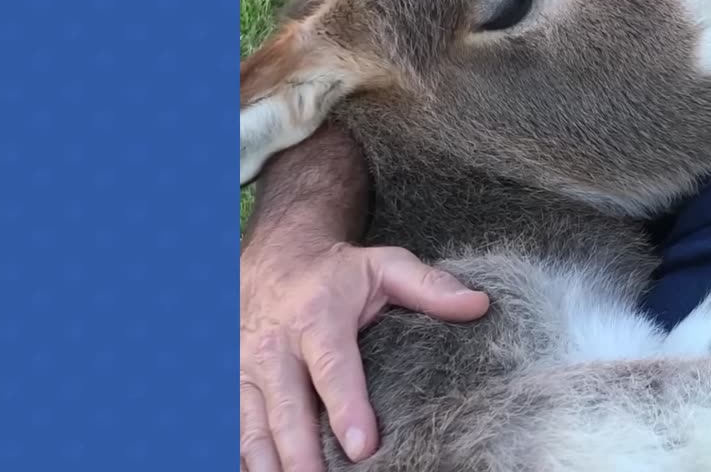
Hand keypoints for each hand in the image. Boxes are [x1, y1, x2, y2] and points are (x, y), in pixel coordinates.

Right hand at [239, 242, 489, 471]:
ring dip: (267, 465)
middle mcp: (274, 347)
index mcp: (317, 319)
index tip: (362, 447)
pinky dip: (246, 458)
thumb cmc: (337, 273)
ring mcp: (246, 369)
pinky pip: (234, 430)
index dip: (347, 408)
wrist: (274, 258)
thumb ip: (430, 287)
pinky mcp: (231, 386)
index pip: (332, 368)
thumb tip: (479, 305)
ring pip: (251, 426)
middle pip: (286, 409)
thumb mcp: (385, 266)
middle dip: (300, 455)